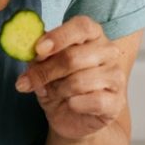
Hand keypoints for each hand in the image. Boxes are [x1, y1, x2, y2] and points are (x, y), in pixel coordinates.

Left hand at [14, 16, 125, 140]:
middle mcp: (108, 51)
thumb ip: (39, 57)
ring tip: (52, 93)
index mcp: (92, 34)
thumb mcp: (43, 68)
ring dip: (57, 90)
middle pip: (73, 57)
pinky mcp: (117, 101)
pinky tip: (71, 104)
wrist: (72, 118)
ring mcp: (115, 75)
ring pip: (79, 82)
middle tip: (27, 81)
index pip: (81, 26)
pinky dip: (75, 104)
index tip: (38, 49)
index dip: (58, 37)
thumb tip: (31, 53)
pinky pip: (93, 101)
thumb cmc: (59, 86)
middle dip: (45, 71)